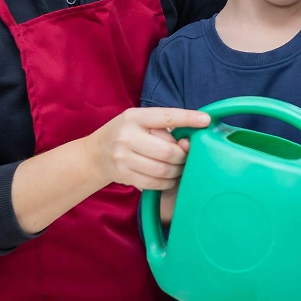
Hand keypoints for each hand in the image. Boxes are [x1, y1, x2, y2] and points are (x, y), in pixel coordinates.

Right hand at [88, 107, 209, 190]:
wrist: (94, 155)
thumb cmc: (125, 135)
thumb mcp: (139, 122)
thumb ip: (163, 129)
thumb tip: (188, 143)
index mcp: (134, 117)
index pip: (166, 117)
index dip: (188, 118)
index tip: (205, 120)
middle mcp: (127, 136)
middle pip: (168, 151)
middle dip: (183, 156)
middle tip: (186, 156)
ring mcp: (123, 157)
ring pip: (163, 170)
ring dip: (177, 171)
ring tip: (178, 167)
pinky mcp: (124, 175)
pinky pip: (155, 183)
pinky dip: (168, 182)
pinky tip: (169, 177)